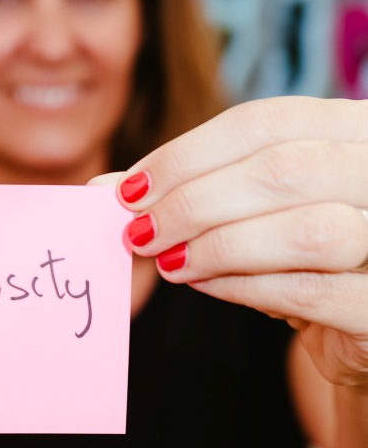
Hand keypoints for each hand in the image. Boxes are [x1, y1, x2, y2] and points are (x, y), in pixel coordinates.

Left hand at [111, 96, 367, 387]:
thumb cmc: (298, 257)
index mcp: (355, 130)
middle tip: (139, 231)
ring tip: (171, 263)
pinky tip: (205, 285)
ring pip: (308, 229)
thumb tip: (104, 188)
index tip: (130, 189)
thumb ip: (187, 191)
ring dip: (220, 245)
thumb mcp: (249, 212)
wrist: (355, 326)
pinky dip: (247, 287)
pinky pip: (312, 290)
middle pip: (285, 169)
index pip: (267, 122)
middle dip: (195, 202)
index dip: (190, 154)